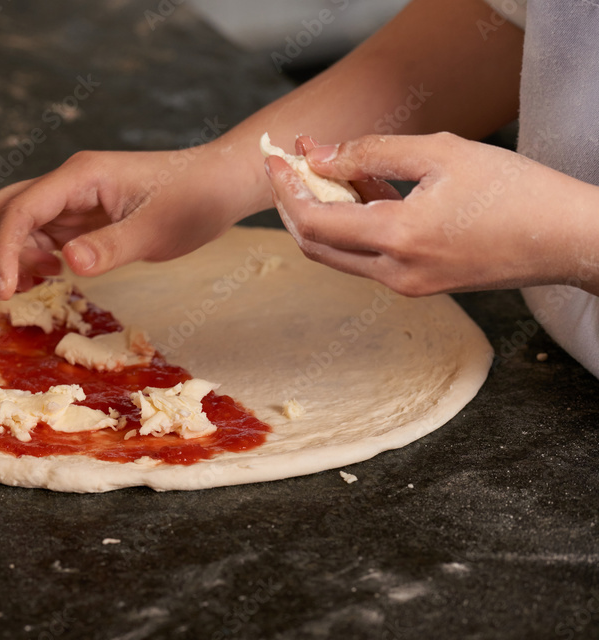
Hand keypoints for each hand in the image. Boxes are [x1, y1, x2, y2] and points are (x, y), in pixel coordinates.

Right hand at [0, 148, 259, 299]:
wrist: (219, 184)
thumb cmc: (195, 198)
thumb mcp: (158, 229)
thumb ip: (112, 247)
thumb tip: (68, 263)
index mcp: (80, 176)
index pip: (20, 209)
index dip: (2, 250)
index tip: (4, 291)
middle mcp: (67, 184)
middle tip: (7, 293)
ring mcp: (70, 200)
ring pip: (13, 224)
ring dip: (9, 256)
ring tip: (40, 285)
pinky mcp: (79, 217)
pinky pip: (37, 235)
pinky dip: (29, 258)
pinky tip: (54, 276)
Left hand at [265, 132, 598, 295]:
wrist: (568, 238)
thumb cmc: (516, 191)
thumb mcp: (442, 153)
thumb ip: (371, 152)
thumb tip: (318, 155)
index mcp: (398, 239)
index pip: (313, 223)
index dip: (285, 190)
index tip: (275, 159)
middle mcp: (394, 273)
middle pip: (315, 245)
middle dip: (293, 203)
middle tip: (287, 165)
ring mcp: (405, 284)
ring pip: (339, 252)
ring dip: (323, 212)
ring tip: (327, 165)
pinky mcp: (418, 284)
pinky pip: (367, 255)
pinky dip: (353, 224)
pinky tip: (361, 187)